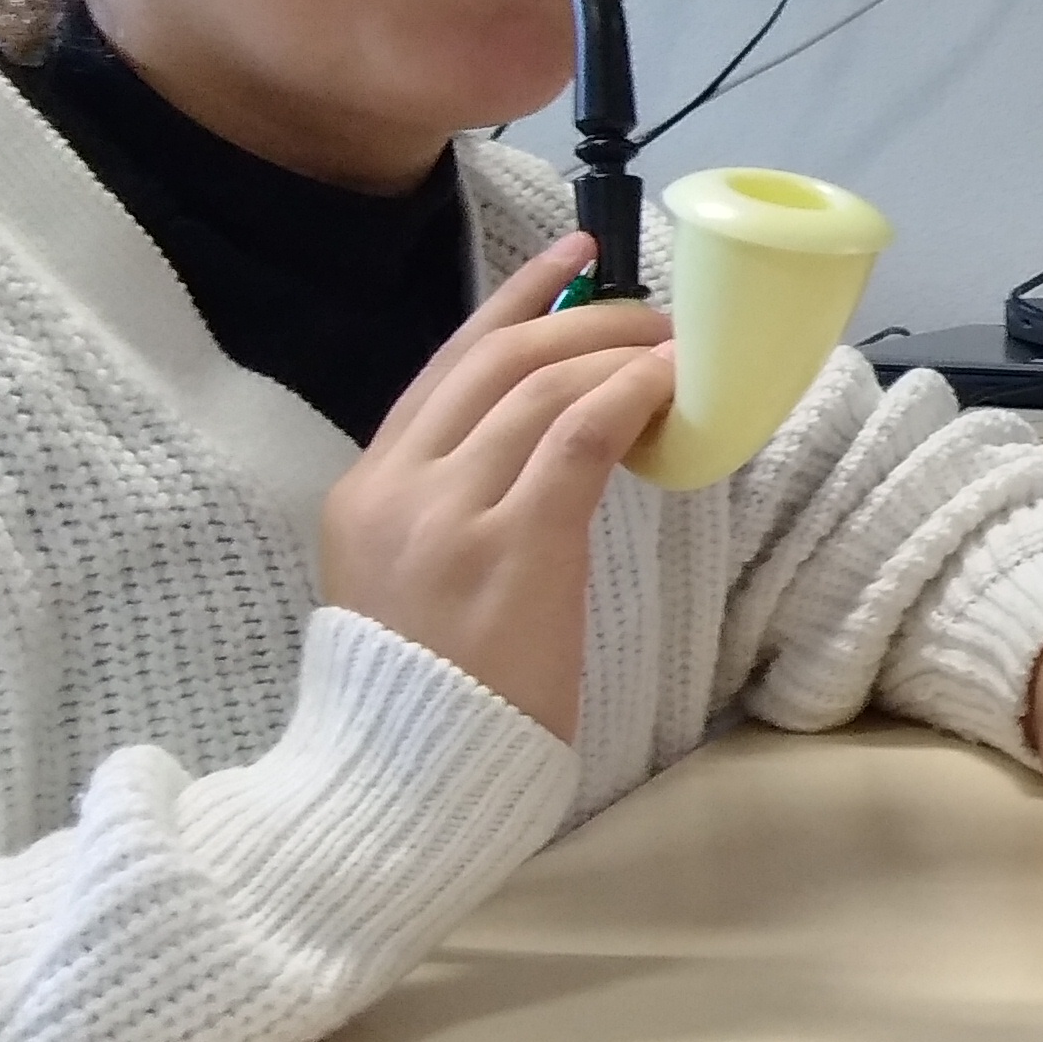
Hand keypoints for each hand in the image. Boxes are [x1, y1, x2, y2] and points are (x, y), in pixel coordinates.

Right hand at [319, 234, 674, 738]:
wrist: (405, 780)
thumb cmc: (429, 693)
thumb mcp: (409, 576)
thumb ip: (453, 503)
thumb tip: (544, 438)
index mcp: (365, 488)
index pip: (447, 365)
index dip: (517, 301)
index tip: (576, 261)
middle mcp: (397, 486)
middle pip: (494, 359)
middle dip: (581, 318)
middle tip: (651, 312)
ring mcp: (450, 514)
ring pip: (540, 387)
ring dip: (619, 353)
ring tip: (676, 350)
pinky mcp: (513, 547)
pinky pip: (577, 438)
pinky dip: (627, 396)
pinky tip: (668, 388)